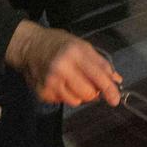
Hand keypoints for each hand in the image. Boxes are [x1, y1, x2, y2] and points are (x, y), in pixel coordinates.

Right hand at [7, 22, 122, 105]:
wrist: (30, 46)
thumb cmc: (59, 44)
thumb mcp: (82, 46)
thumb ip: (101, 63)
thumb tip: (116, 80)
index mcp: (75, 53)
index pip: (97, 76)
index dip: (109, 90)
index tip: (114, 100)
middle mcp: (62, 68)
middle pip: (88, 93)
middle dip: (93, 92)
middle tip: (89, 84)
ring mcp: (50, 81)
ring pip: (75, 101)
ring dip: (78, 95)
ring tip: (72, 81)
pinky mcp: (42, 92)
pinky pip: (62, 102)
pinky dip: (64, 95)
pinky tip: (59, 83)